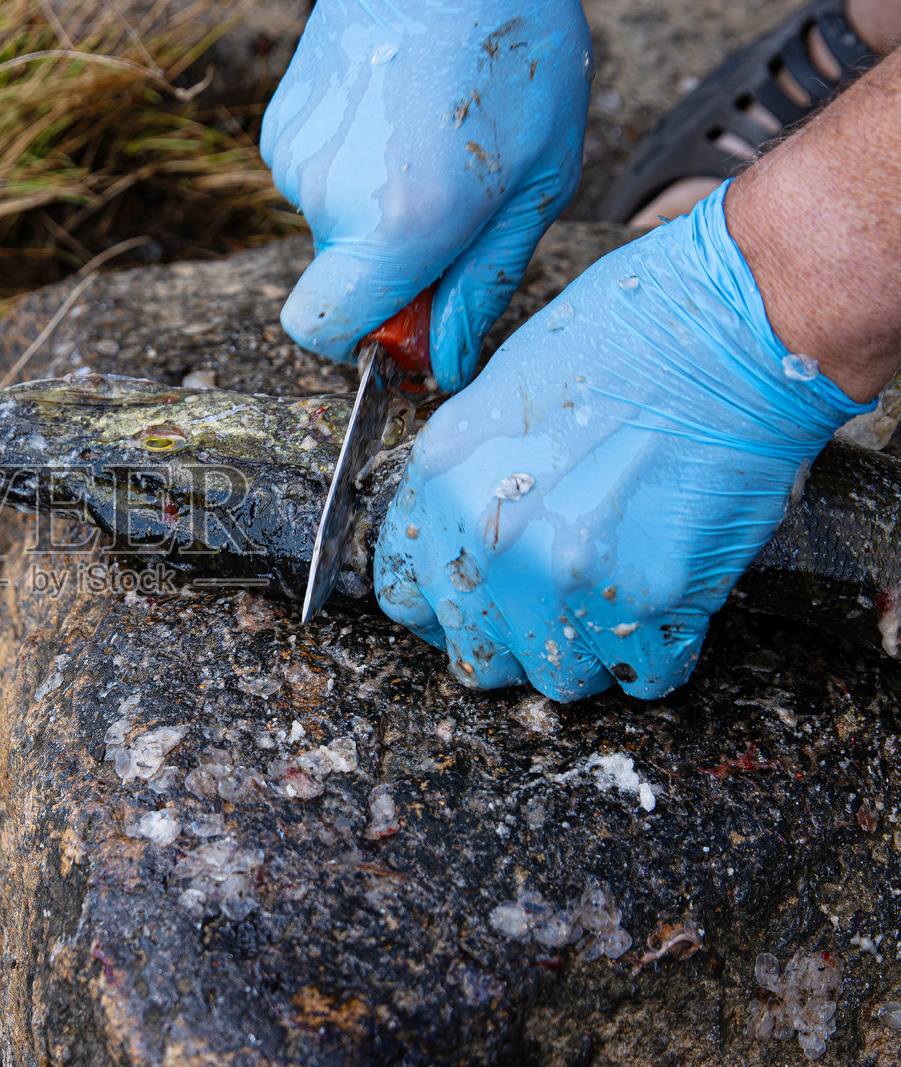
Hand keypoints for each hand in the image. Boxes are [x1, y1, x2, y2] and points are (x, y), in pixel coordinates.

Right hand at [261, 0, 591, 389]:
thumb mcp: (537, 183)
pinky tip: (395, 117)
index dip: (363, 340)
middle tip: (455, 201)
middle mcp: (328, 198)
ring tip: (429, 140)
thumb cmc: (514, 53)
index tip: (410, 318)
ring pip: (331, 226)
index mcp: (397, 225)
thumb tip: (442, 362)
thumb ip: (484, 283)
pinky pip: (316, 179)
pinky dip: (354, 167)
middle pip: (341, 280)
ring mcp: (295, 157)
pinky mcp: (280, 123)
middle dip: (393, 262)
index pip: (324, 334)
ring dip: (376, 207)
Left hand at [372, 184, 870, 700]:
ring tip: (614, 599)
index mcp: (441, 484)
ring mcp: (565, 580)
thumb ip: (463, 481)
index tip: (471, 603)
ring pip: (555, 681)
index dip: (441, 606)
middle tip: (553, 604)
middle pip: (474, 655)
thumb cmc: (627, 340)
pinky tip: (666, 605)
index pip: (404, 596)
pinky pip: (642, 678)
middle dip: (511, 636)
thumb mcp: (498, 394)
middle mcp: (488, 543)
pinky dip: (657, 656)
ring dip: (583, 651)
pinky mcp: (648, 600)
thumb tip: (456, 539)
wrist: (729, 332)